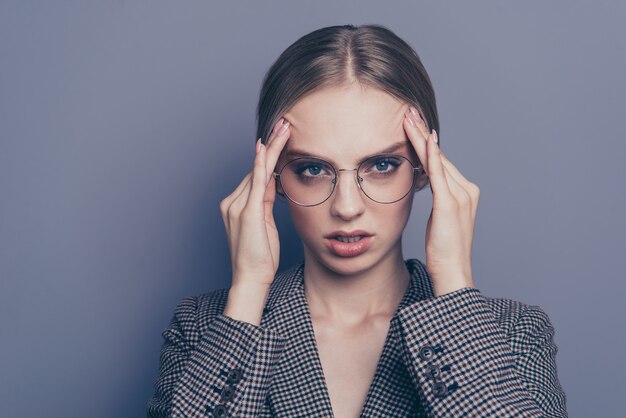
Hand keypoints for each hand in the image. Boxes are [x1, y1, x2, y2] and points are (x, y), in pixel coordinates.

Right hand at [219, 118, 290, 288]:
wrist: (250, 279)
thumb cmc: (259, 257)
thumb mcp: (264, 225)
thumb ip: (265, 202)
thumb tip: (272, 182)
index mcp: (237, 206)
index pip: (256, 175)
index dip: (268, 155)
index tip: (279, 137)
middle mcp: (233, 202)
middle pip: (256, 168)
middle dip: (271, 144)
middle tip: (284, 122)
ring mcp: (237, 206)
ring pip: (257, 170)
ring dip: (271, 147)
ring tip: (284, 127)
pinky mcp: (246, 212)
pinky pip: (255, 181)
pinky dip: (260, 162)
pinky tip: (266, 147)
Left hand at [404, 107, 478, 296]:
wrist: (453, 272)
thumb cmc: (443, 251)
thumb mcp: (439, 220)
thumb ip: (438, 199)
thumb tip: (425, 183)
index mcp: (465, 192)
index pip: (440, 161)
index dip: (425, 142)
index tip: (412, 125)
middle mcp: (467, 189)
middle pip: (439, 155)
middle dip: (422, 133)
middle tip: (408, 111)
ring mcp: (461, 195)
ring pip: (437, 159)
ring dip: (421, 137)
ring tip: (407, 118)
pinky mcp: (450, 203)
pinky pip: (438, 173)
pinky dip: (430, 154)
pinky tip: (423, 138)